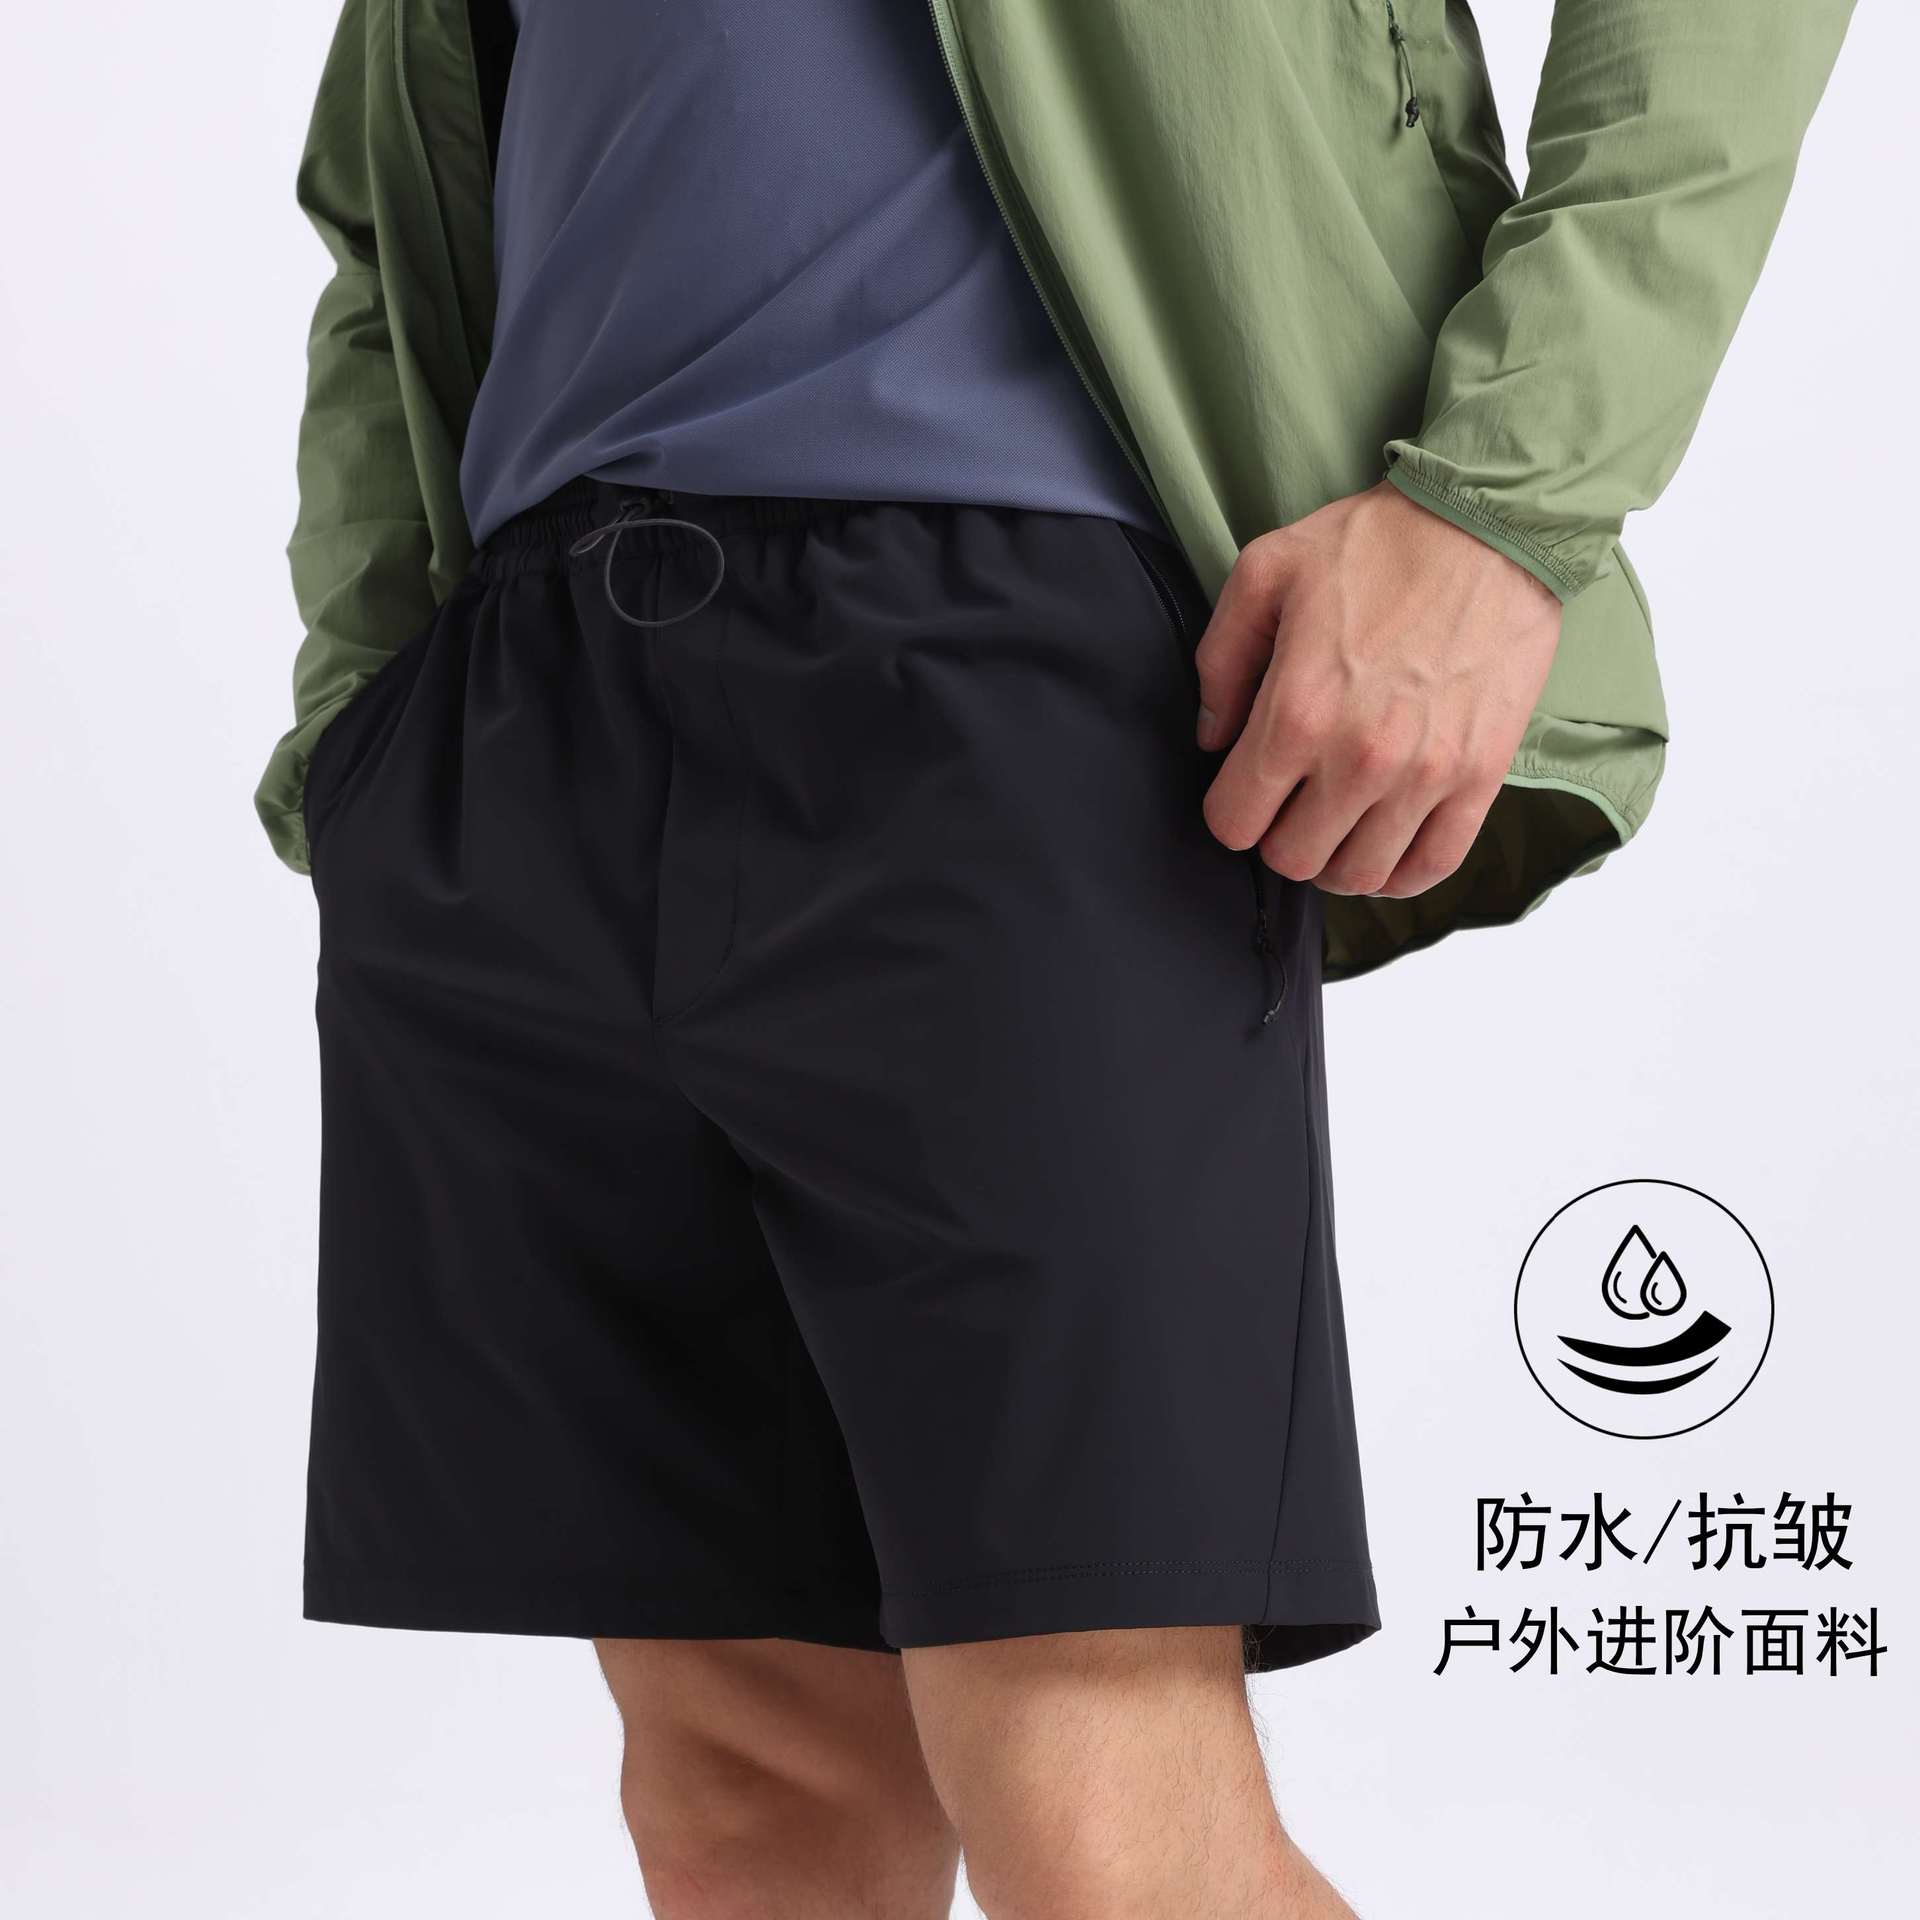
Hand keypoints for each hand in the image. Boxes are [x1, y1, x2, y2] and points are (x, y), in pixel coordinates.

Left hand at [1195, 480, 1561, 898]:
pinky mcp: (1479, 778)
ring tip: (1335, 821)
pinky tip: (1382, 845)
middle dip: (1278, 835)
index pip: (1235, 821)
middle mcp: (1360, 758)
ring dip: (1335, 858)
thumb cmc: (1375, 544)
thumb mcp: (1266, 573)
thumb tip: (1211, 738)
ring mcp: (1426, 775)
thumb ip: (1220, 661)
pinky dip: (1399, 873)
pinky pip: (1432, 867)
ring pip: (1357, 876)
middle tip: (1289, 800)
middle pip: (1292, 859)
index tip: (1242, 786)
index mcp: (1298, 711)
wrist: (1489, 524)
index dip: (1229, 809)